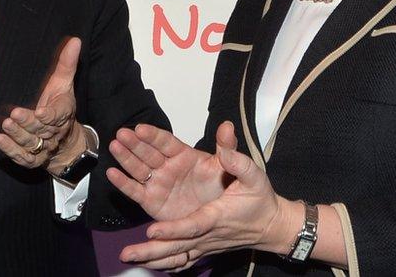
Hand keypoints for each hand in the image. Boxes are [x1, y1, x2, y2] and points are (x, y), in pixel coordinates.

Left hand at [0, 38, 84, 173]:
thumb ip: (66, 63)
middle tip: (14, 114)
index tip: (41, 111)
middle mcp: (53, 132)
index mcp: (63, 112)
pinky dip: (10, 150)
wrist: (65, 141)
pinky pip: (22, 157)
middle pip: (41, 129)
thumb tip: (75, 40)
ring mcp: (43, 146)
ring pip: (31, 143)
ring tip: (6, 124)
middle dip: (28, 123)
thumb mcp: (64, 83)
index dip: (50, 115)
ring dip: (18, 135)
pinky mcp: (32, 158)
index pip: (58, 114)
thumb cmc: (59, 105)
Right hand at [106, 121, 235, 220]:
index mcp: (184, 155)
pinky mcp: (152, 201)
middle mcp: (168, 167)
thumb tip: (228, 126)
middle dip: (134, 143)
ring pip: (138, 168)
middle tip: (122, 133)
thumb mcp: (228, 166)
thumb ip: (227, 147)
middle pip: (148, 152)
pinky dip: (123, 183)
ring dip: (125, 157)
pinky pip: (135, 191)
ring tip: (114, 146)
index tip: (141, 128)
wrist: (222, 216)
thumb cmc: (223, 189)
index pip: (166, 142)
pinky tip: (112, 173)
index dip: (153, 135)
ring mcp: (158, 183)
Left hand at [118, 122, 297, 272]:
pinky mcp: (200, 246)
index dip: (172, 230)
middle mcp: (206, 233)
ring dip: (149, 257)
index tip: (153, 231)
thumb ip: (237, 157)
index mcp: (216, 216)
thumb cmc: (260, 201)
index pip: (192, 226)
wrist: (269, 226)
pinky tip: (143, 263)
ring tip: (126, 257)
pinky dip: (161, 263)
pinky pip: (179, 259)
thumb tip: (225, 132)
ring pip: (174, 255)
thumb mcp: (254, 175)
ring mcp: (202, 243)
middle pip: (175, 246)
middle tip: (127, 253)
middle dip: (150, 249)